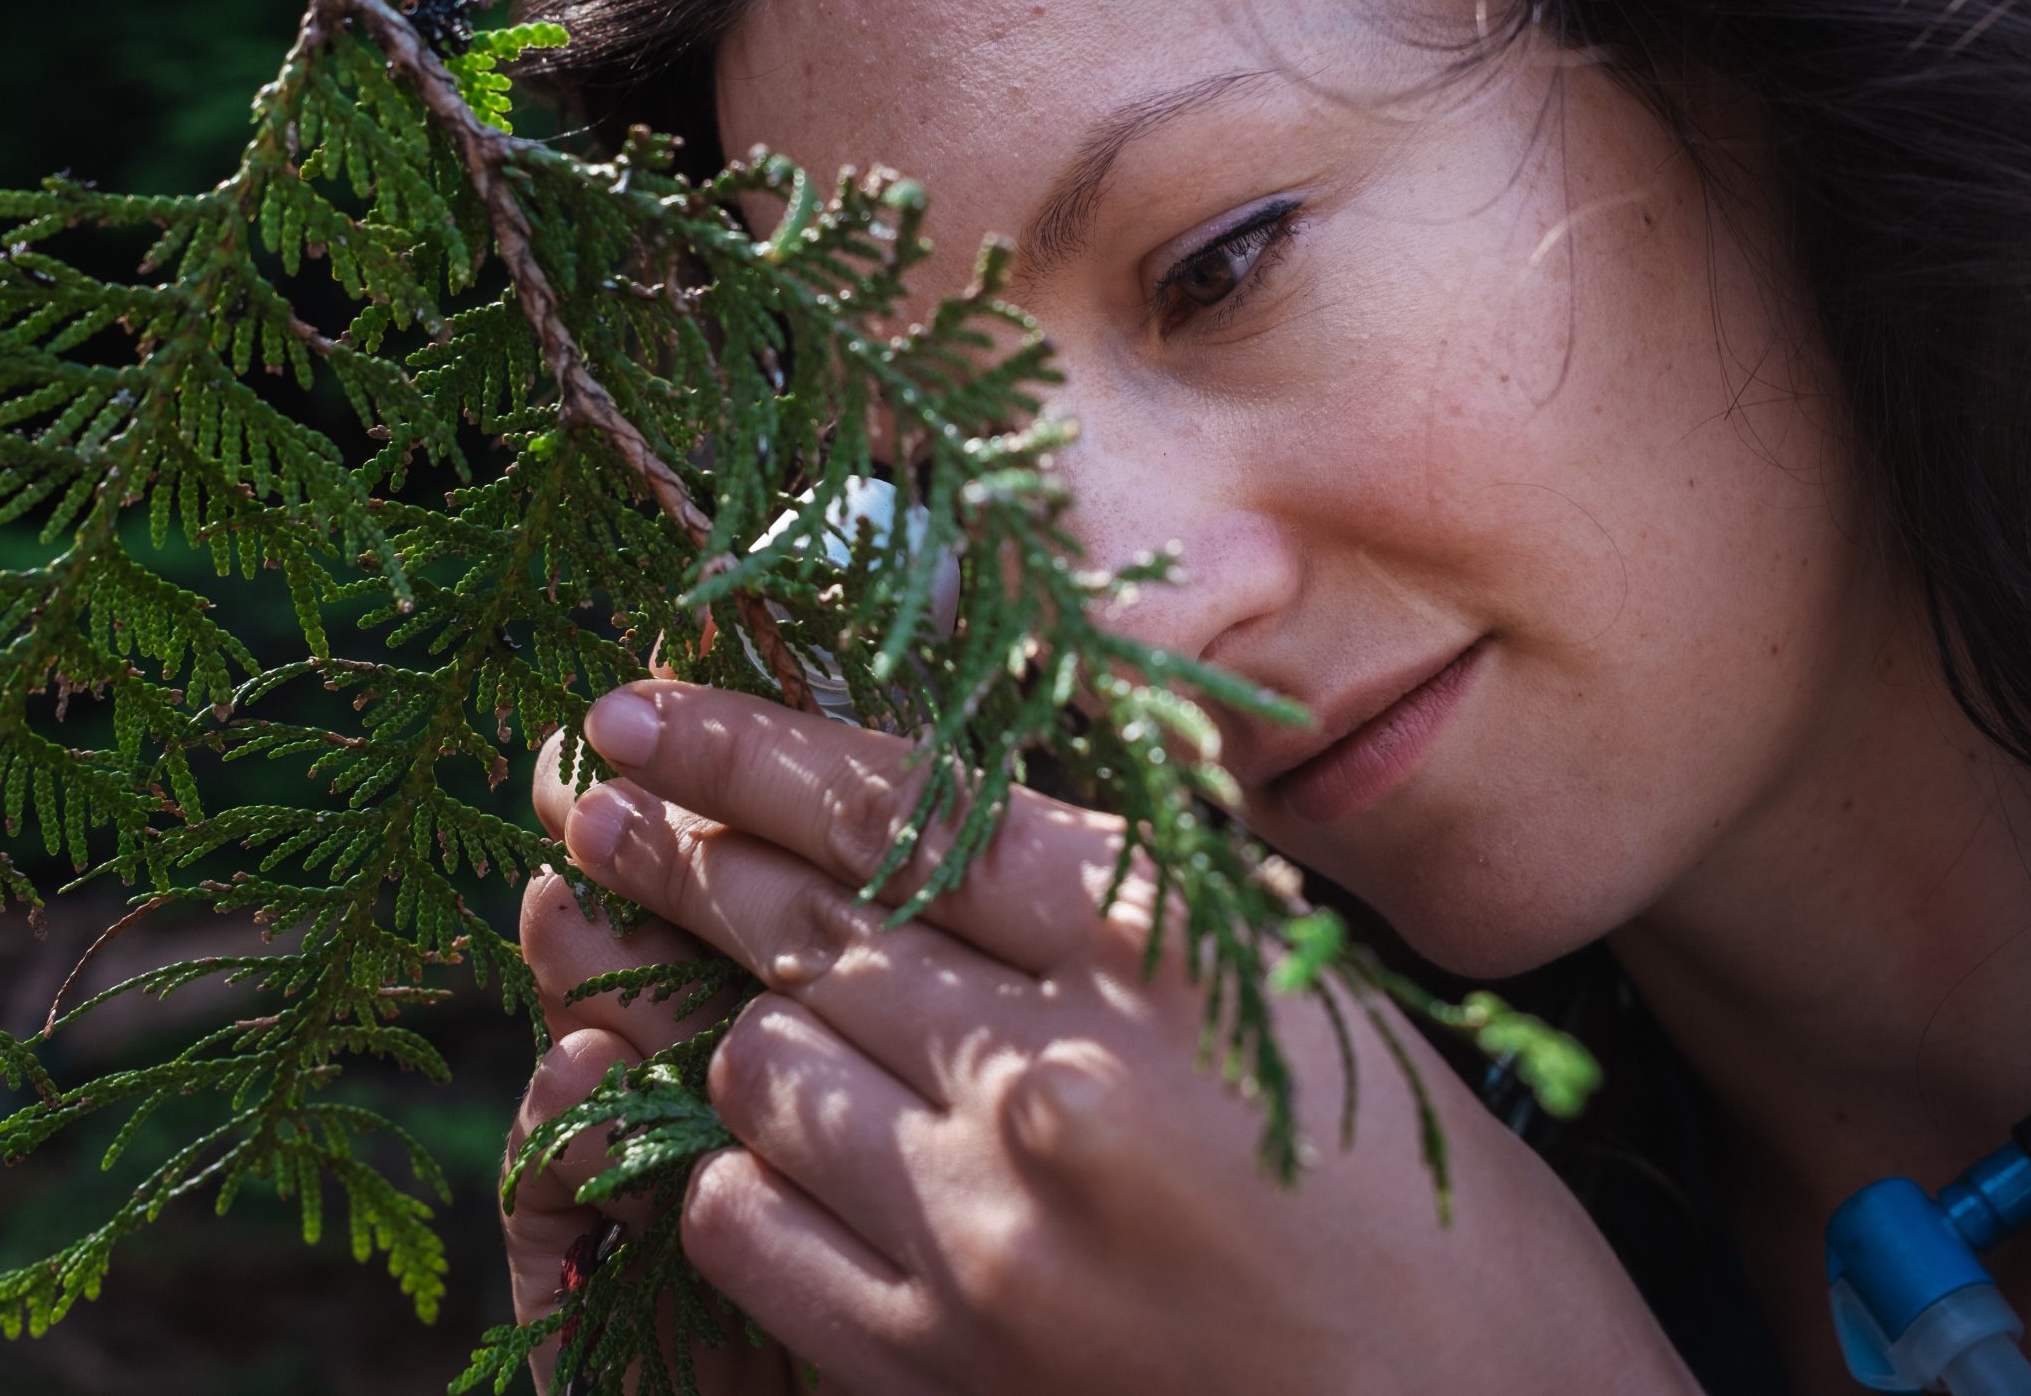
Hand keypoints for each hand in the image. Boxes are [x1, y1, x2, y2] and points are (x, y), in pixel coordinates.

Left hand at [529, 678, 1700, 1395]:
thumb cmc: (1442, 1226)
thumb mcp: (1311, 1010)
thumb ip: (1128, 915)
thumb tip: (949, 823)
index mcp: (1171, 959)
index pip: (907, 808)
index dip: (753, 742)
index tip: (648, 701)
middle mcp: (1061, 1075)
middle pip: (805, 922)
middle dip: (675, 847)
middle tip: (587, 796)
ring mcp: (989, 1233)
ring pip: (759, 1070)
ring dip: (720, 1016)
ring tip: (679, 972)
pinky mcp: (939, 1367)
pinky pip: (751, 1227)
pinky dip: (738, 1171)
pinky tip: (756, 1145)